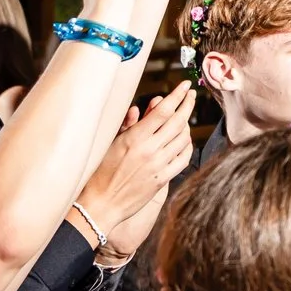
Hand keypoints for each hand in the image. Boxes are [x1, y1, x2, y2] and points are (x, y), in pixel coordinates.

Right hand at [77, 82, 195, 261]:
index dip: (178, 95)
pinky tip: (184, 141)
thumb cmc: (100, 173)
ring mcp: (158, 165)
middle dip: (187, 104)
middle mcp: (149, 150)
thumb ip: (130, 125)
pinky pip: (184, 158)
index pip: (163, 110)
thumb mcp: (111, 143)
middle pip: (178, 121)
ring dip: (186, 125)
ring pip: (184, 138)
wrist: (100, 204)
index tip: (185, 86)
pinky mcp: (163, 179)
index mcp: (134, 138)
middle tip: (191, 95)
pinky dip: (187, 146)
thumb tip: (141, 109)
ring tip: (183, 118)